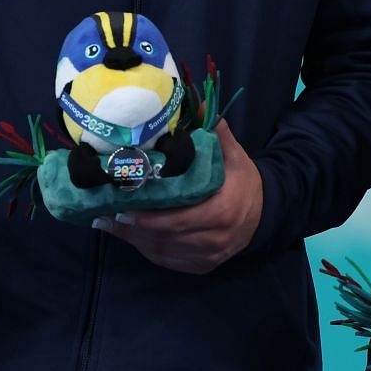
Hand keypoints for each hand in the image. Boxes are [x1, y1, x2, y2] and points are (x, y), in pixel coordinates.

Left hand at [92, 120, 262, 273]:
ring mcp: (208, 257)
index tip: (123, 208)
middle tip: (106, 214)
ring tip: (109, 224)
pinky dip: (146, 250)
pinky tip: (128, 237)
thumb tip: (199, 104)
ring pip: (162, 252)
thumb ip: (217, 134)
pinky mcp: (201, 266)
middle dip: (132, 229)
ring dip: (134, 240)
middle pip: (165, 238)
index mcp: (221, 211)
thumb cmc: (244, 183)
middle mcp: (214, 239)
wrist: (265, 215)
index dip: (148, 218)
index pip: (178, 219)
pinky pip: (168, 261)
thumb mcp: (235, 157)